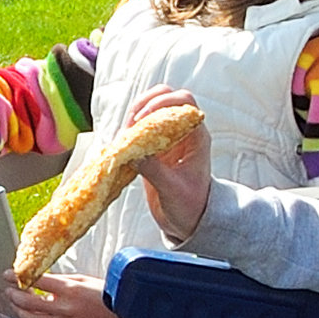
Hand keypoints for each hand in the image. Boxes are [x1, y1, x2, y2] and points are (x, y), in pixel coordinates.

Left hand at [0, 268, 131, 317]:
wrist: (125, 317)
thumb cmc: (106, 296)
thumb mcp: (84, 280)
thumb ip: (61, 281)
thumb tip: (39, 279)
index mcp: (71, 290)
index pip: (36, 281)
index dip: (17, 277)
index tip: (7, 275)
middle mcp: (66, 309)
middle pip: (29, 303)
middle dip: (14, 295)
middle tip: (9, 291)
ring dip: (19, 311)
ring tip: (16, 305)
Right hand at [126, 84, 213, 242]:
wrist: (189, 220)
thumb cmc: (190, 206)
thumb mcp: (173, 190)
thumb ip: (155, 171)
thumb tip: (132, 154)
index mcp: (197, 137)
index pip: (184, 103)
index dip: (162, 105)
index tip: (143, 121)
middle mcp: (183, 132)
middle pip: (167, 97)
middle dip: (146, 103)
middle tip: (132, 123)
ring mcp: (167, 137)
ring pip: (150, 108)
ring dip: (134, 115)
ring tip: (124, 134)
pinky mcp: (153, 146)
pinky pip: (139, 127)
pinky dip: (128, 130)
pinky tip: (121, 143)